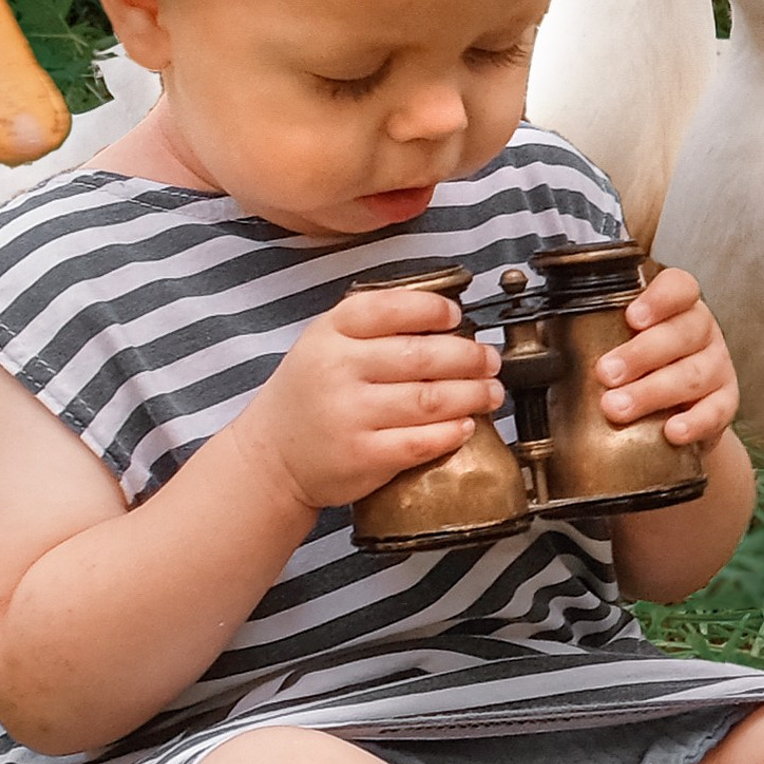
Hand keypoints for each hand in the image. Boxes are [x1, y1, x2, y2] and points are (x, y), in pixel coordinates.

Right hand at [234, 287, 502, 512]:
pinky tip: (467, 424)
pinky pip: (422, 441)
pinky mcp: (362, 455)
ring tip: (491, 391)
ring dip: (473, 394)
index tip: (457, 317)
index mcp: (330, 333)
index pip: (390, 308)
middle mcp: (337, 370)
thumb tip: (448, 319)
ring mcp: (349, 414)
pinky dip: (453, 432)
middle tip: (490, 360)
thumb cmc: (311, 393)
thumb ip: (376, 325)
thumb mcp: (326, 343)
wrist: (272, 455)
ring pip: (430, 399)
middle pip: (422, 355)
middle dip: (470, 356)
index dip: (432, 310)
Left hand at [593, 267, 738, 449]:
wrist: (672, 419)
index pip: (680, 288)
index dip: (659, 299)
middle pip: (683, 333)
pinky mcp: (725, 403)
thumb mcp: (615, 344)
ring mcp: (716, 367)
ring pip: (693, 373)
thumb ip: (582, 336)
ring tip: (618, 408)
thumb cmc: (636, 373)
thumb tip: (530, 343)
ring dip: (653, 391)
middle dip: (642, 353)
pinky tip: (672, 430)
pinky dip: (695, 422)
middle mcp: (701, 332)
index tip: (631, 316)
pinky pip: (716, 411)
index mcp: (675, 308)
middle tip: (606, 373)